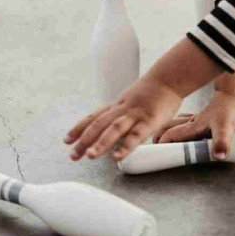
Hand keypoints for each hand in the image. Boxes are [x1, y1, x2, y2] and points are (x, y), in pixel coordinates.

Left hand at [64, 74, 182, 161]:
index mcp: (116, 106)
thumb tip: (110, 129)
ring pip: (114, 129)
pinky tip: (117, 157)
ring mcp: (135, 115)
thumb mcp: (129, 100)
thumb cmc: (150, 91)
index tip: (66, 140)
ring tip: (90, 156)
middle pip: (98, 125)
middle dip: (84, 140)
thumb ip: (119, 113)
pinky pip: (136, 135)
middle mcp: (121, 110)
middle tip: (72, 156)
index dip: (78, 128)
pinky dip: (126, 147)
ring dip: (101, 143)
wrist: (168, 78)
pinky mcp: (150, 121)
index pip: (93, 117)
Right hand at [153, 91, 234, 159]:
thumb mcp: (226, 127)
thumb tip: (218, 156)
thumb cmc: (230, 109)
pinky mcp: (204, 118)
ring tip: (160, 138)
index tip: (153, 152)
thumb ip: (221, 142)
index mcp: (193, 127)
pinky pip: (186, 122)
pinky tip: (182, 127)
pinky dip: (180, 126)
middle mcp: (192, 123)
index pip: (171, 135)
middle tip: (152, 146)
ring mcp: (197, 120)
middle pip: (168, 128)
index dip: (161, 143)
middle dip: (158, 136)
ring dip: (167, 130)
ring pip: (176, 124)